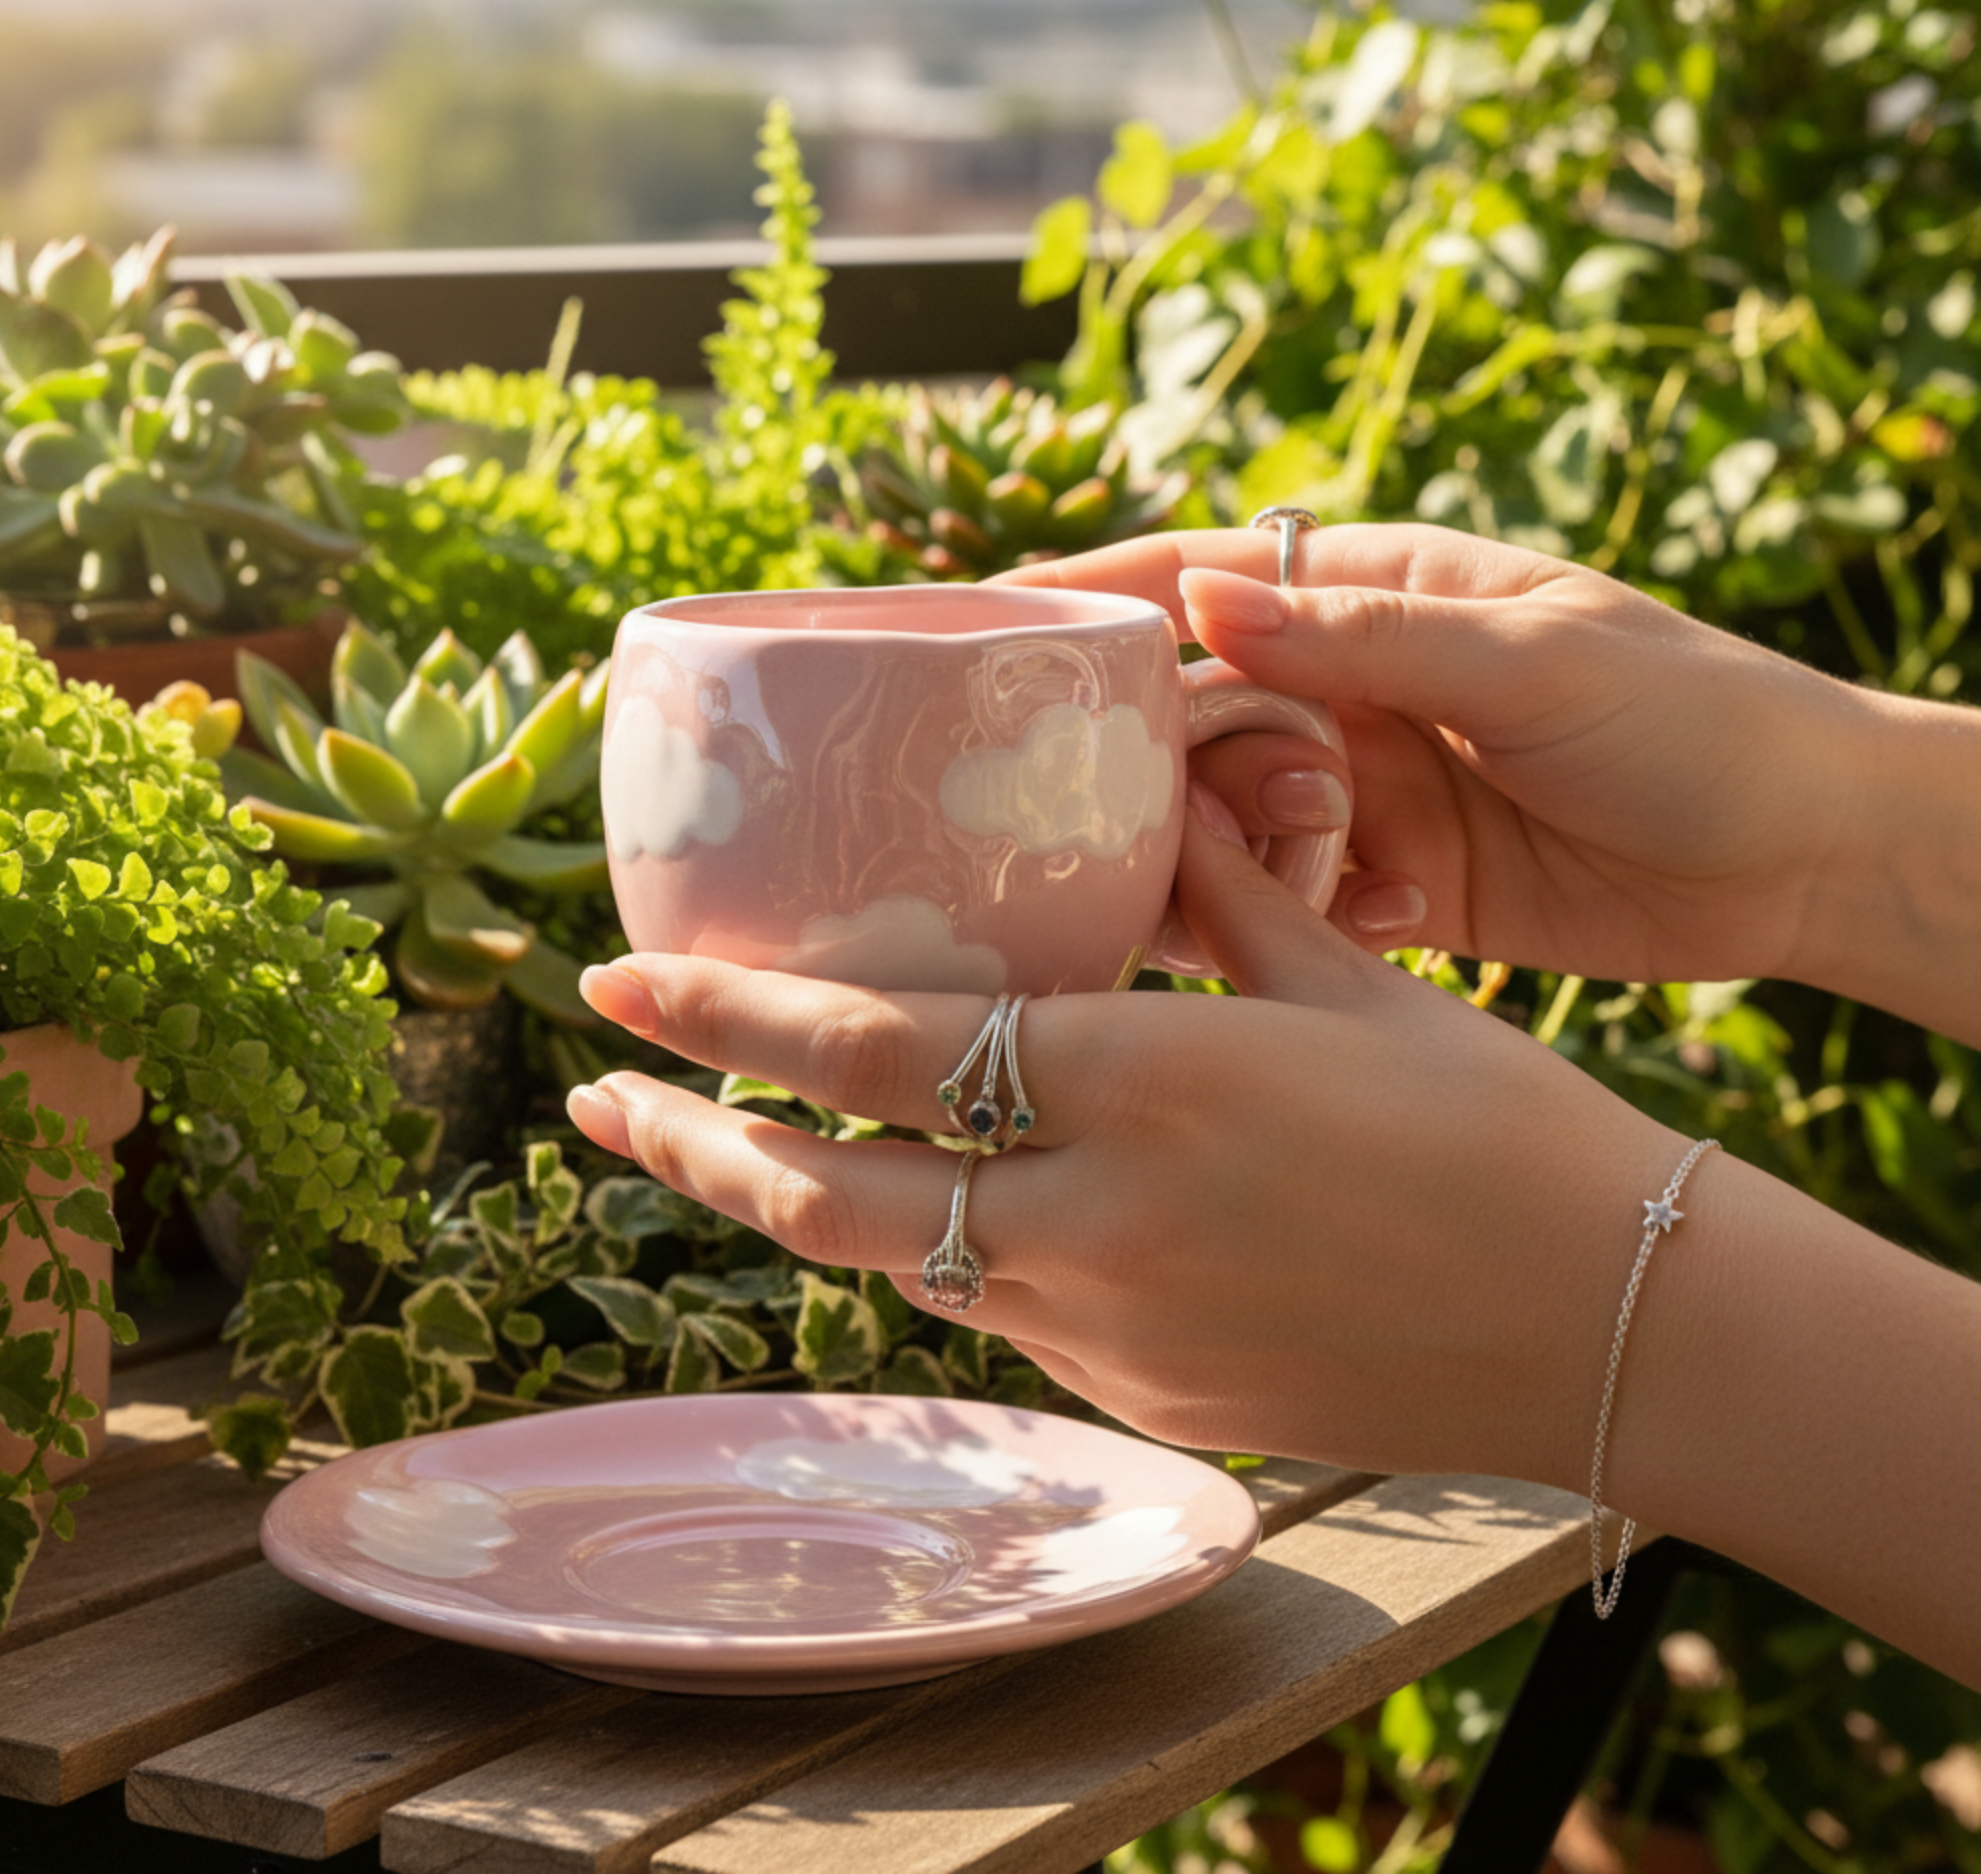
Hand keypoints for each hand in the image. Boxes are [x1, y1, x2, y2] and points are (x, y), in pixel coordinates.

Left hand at [567, 798, 1678, 1486]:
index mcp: (1142, 1090)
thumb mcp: (1346, 983)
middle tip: (585, 1103)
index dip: (725, 1022)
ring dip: (793, 1208)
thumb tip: (1148, 804)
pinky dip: (934, 1257)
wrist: (1616, 1325)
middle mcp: (1096, 1225)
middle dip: (686, 1148)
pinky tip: (928, 1207)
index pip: (874, 1055)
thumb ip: (1211, 899)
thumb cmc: (1500, 1131)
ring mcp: (1112, 1334)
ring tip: (714, 1151)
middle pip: (824, 1201)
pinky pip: (997, 1318)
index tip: (615, 988)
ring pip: (895, 1269)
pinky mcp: (1149, 1396)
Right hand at [1002, 522, 1867, 987]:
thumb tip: (1202, 604)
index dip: (1091, 593)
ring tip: (1169, 893)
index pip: (1200, 577)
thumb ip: (1368, 641)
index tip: (984, 621)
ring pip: (1224, 817)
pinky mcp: (1392, 888)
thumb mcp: (1531, 660)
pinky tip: (1285, 944)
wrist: (1806, 852)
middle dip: (1144, 760)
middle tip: (1091, 812)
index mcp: (1377, 598)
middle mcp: (1352, 691)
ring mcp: (1366, 792)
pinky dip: (1272, 925)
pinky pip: (1287, 903)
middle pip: (1190, 712)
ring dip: (1199, 853)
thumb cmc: (1692, 715)